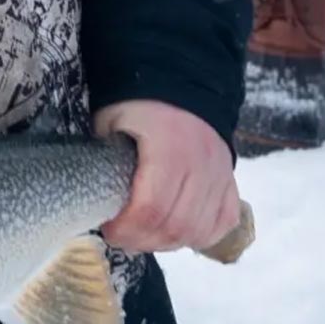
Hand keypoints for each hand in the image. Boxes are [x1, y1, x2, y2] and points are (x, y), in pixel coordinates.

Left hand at [94, 100, 241, 253]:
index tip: (109, 228)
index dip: (127, 229)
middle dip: (143, 240)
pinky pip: (223, 222)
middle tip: (122, 235)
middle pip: (175, 226)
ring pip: (199, 230)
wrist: (181, 81)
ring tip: (145, 234)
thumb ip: (105, 159)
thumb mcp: (111, 120)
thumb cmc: (139, 103)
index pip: (150, 208)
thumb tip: (94, 199)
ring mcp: (220, 174)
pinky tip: (177, 232)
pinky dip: (200, 236)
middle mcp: (201, 163)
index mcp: (169, 146)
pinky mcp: (230, 180)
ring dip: (168, 242)